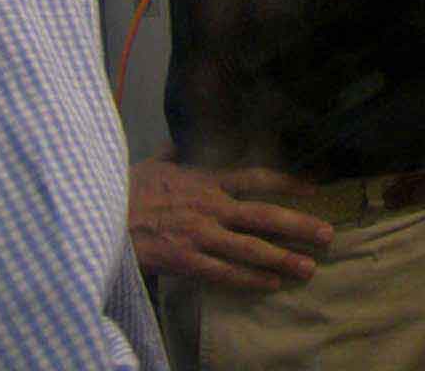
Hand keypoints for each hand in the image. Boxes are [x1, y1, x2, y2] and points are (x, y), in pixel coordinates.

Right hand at [127, 152, 332, 289]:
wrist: (97, 215)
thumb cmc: (124, 189)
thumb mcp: (153, 163)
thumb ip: (172, 152)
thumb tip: (177, 140)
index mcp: (206, 179)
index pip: (257, 178)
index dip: (288, 182)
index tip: (313, 187)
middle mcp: (211, 206)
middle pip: (264, 215)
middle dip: (299, 226)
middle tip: (327, 235)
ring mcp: (200, 235)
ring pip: (251, 248)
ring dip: (282, 258)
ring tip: (308, 268)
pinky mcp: (185, 260)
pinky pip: (224, 273)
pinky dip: (249, 279)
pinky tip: (270, 284)